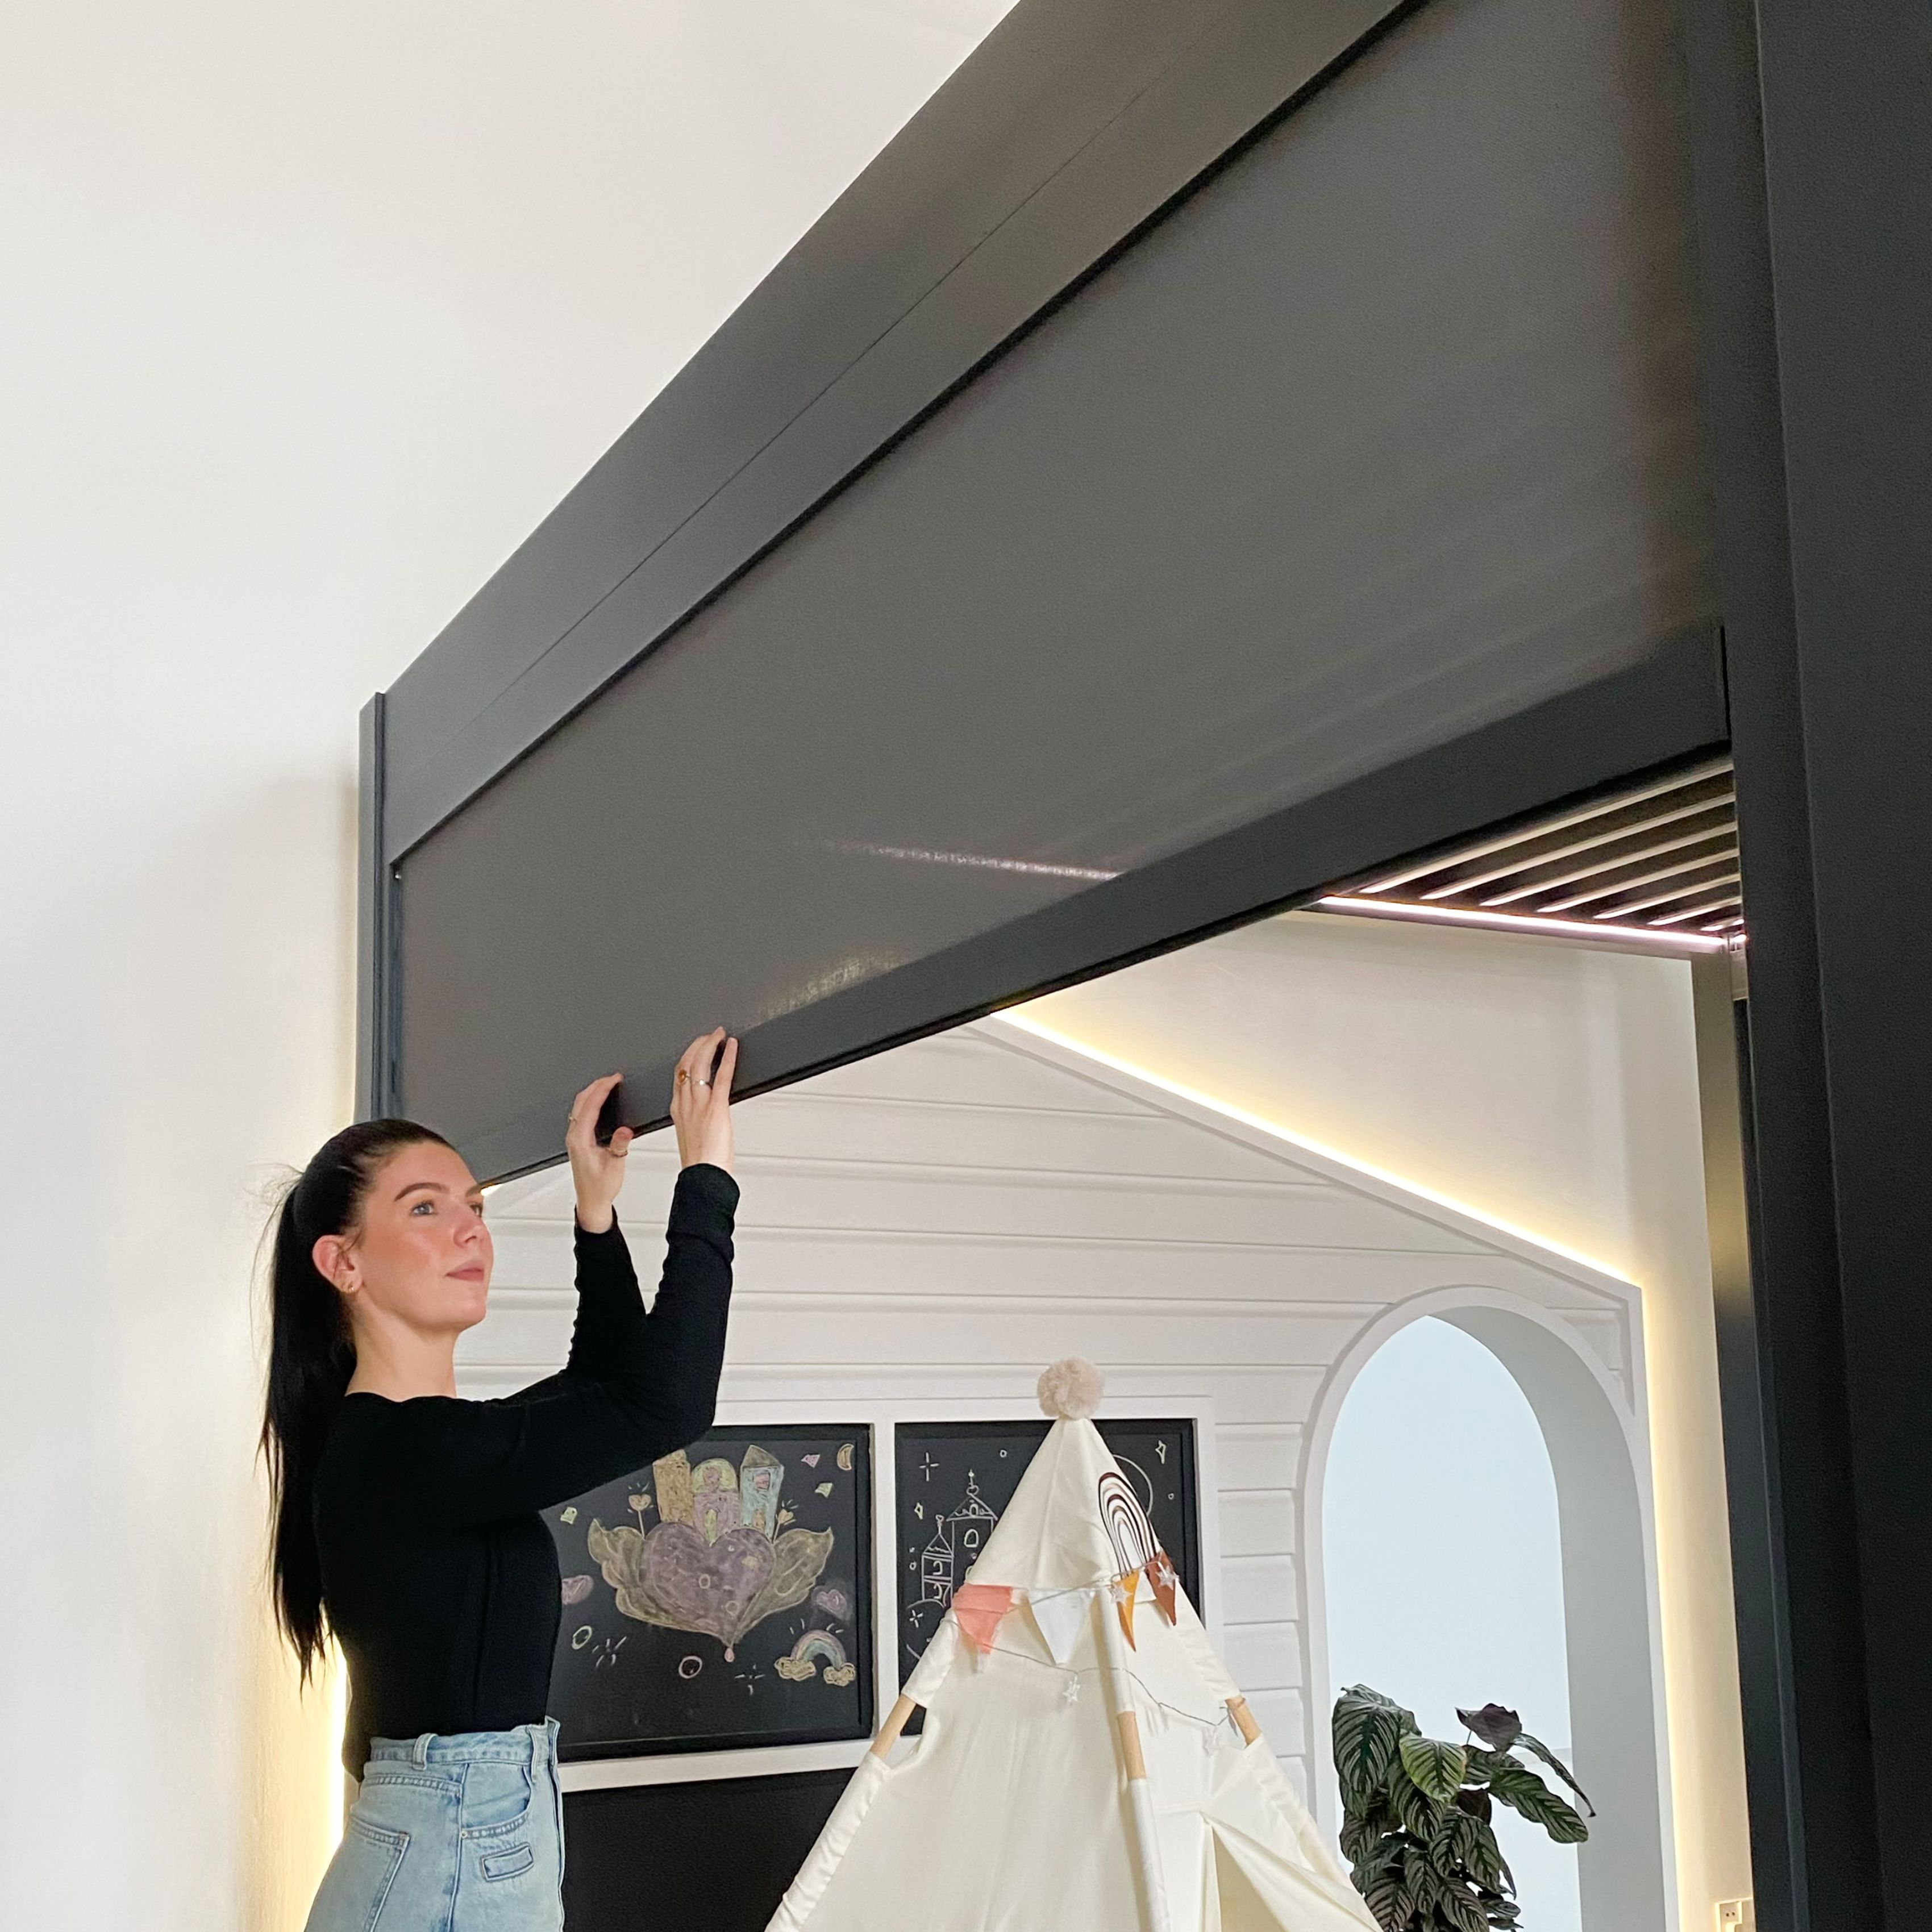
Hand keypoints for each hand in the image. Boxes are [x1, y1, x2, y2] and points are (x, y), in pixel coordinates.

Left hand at [565, 1072, 632, 1234]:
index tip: (614, 1079)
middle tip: (612, 1077)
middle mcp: (574, 1137)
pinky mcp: (578, 1140)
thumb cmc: (600, 1188)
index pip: (590, 1107)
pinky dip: (590, 1102)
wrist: (591, 1202)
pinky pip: (580, 1114)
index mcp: (580, 1140)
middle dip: (596, 1086)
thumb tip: (625, 1129)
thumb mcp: (615, 1166)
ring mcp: (574, 1138)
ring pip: (579, 1106)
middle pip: (581, 1102)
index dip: (602, 1089)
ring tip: (607, 1084)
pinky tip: (599, 1101)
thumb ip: (619, 1146)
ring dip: (592, 1092)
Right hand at [670, 1028, 737, 1176]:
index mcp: (678, 1111)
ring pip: (699, 1064)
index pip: (679, 1075)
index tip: (697, 1048)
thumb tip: (709, 1118)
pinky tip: (733, 1047)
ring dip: (710, 1045)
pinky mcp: (716, 1107)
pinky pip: (722, 1075)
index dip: (688, 1057)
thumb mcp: (695, 1137)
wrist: (703, 1177)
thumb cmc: (701, 1164)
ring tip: (719, 1035)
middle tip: (710, 1035)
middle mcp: (685, 1103)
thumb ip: (699, 1122)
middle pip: (686, 1064)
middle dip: (698, 1045)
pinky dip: (728, 1057)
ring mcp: (699, 1104)